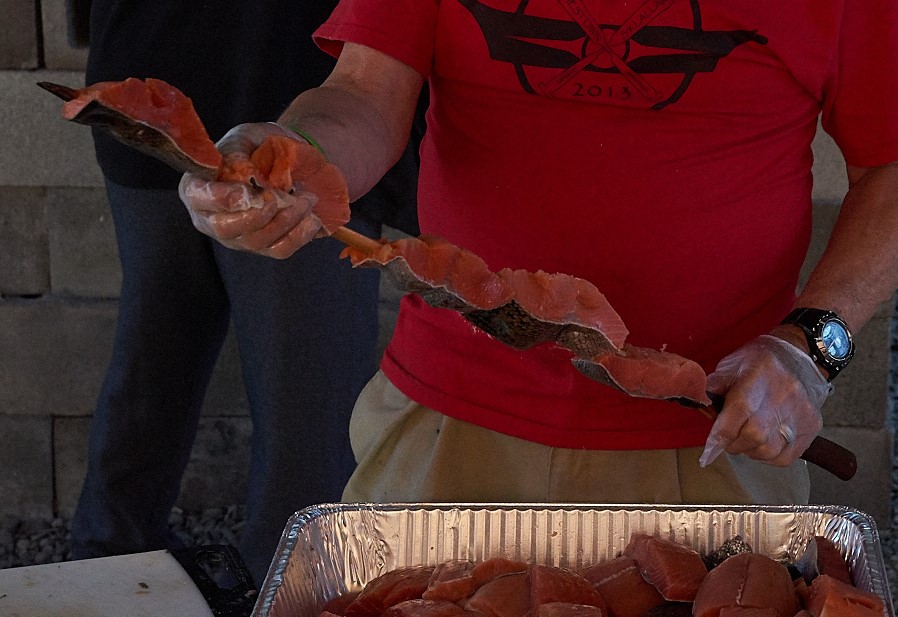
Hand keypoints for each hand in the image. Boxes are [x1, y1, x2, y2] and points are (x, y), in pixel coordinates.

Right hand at [178, 122, 326, 258]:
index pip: (199, 198)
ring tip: (307, 199)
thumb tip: (237, 167)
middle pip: (225, 229)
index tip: (248, 192)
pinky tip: (312, 219)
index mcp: (198, 187)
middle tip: (283, 197)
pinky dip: (298, 236)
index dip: (221, 199)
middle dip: (258, 215)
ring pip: (256, 241)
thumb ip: (237, 149)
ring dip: (285, 221)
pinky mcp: (263, 247)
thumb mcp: (246, 137)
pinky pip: (279, 250)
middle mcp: (211, 218)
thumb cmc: (259, 147)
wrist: (288, 160)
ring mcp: (237, 237)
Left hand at [699, 334, 832, 467]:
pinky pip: (784, 457)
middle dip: (733, 443)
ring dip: (750, 450)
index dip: (720, 434)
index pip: (738, 412)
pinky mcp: (811, 428)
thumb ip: (712, 388)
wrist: (799, 356)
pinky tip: (762, 443)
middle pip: (754, 436)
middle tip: (728, 437)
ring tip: (746, 437)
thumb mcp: (730, 366)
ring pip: (769, 450)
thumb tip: (698, 406)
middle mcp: (783, 397)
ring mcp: (800, 414)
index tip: (709, 449)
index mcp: (757, 377)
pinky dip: (767, 456)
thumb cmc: (758, 363)